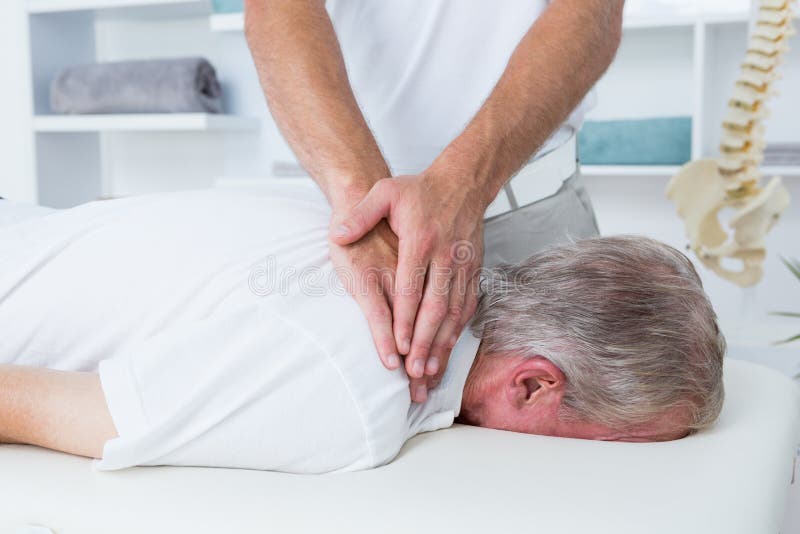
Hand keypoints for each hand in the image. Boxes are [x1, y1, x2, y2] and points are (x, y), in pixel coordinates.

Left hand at [331, 172, 485, 402]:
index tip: (399, 345)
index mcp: (421, 239)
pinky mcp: (473, 269)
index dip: (406, 319)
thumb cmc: (420, 189)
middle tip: (414, 371)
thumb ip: (361, 214)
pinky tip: (448, 348)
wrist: (463, 180)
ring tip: (431, 371)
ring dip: (444, 343)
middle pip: (435, 306)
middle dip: (425, 342)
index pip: (412, 287)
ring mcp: (463, 264)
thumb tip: (338, 233)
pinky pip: (468, 305)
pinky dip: (458, 330)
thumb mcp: (385, 192)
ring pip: (455, 311)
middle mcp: (445, 255)